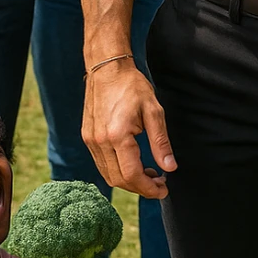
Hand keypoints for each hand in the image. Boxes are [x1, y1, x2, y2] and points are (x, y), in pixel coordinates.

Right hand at [82, 58, 175, 196]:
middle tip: (159, 184)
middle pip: (119, 180)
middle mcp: (99, 142)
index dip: (148, 188)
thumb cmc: (132, 86)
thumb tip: (169, 168)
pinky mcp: (88, 137)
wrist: (107, 68)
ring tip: (149, 174)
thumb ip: (160, 142)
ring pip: (108, 175)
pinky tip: (133, 164)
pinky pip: (102, 164)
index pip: (132, 175)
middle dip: (140, 188)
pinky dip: (117, 170)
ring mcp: (91, 141)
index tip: (163, 189)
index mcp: (117, 135)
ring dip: (129, 181)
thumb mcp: (153, 111)